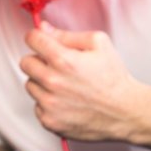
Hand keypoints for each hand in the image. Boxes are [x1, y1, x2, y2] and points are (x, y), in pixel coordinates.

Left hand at [20, 21, 150, 142]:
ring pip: (30, 85)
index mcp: (63, 60)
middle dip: (38, 60)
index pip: (32, 39)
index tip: (41, 41)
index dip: (37, 38)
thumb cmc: (114, 79)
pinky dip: (48, 103)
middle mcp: (53, 82)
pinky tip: (66, 101)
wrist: (124, 111)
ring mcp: (50, 104)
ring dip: (42, 82)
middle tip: (56, 65)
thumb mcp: (99, 44)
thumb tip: (44, 28)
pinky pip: (37, 106)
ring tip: (65, 85)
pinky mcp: (50, 121)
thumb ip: (67, 35)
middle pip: (25, 63)